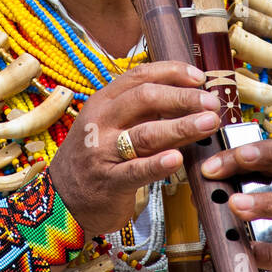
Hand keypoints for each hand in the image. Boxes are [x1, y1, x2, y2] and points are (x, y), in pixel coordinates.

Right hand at [48, 62, 219, 236]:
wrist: (59, 199)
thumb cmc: (95, 158)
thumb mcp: (111, 126)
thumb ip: (143, 113)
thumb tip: (189, 99)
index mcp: (104, 102)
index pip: (139, 76)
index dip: (172, 72)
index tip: (199, 77)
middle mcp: (101, 121)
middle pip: (145, 98)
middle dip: (183, 98)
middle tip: (212, 103)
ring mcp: (102, 151)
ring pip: (144, 133)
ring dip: (181, 126)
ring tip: (208, 123)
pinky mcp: (107, 182)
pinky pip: (135, 171)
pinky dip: (157, 164)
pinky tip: (178, 159)